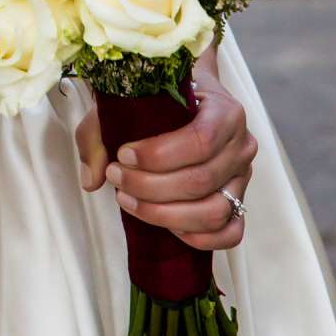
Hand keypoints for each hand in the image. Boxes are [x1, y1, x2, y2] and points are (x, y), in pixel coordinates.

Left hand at [74, 53, 256, 251]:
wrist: (188, 98)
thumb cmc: (159, 100)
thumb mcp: (127, 100)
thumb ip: (100, 132)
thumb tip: (92, 178)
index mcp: (225, 112)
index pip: (199, 141)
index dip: (158, 156)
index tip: (123, 155)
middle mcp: (241, 146)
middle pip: (201, 181)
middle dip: (150, 187)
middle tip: (116, 177)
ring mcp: (242, 178)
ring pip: (214, 211)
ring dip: (166, 215)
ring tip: (129, 200)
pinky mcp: (239, 204)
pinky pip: (230, 234)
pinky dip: (196, 237)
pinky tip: (164, 225)